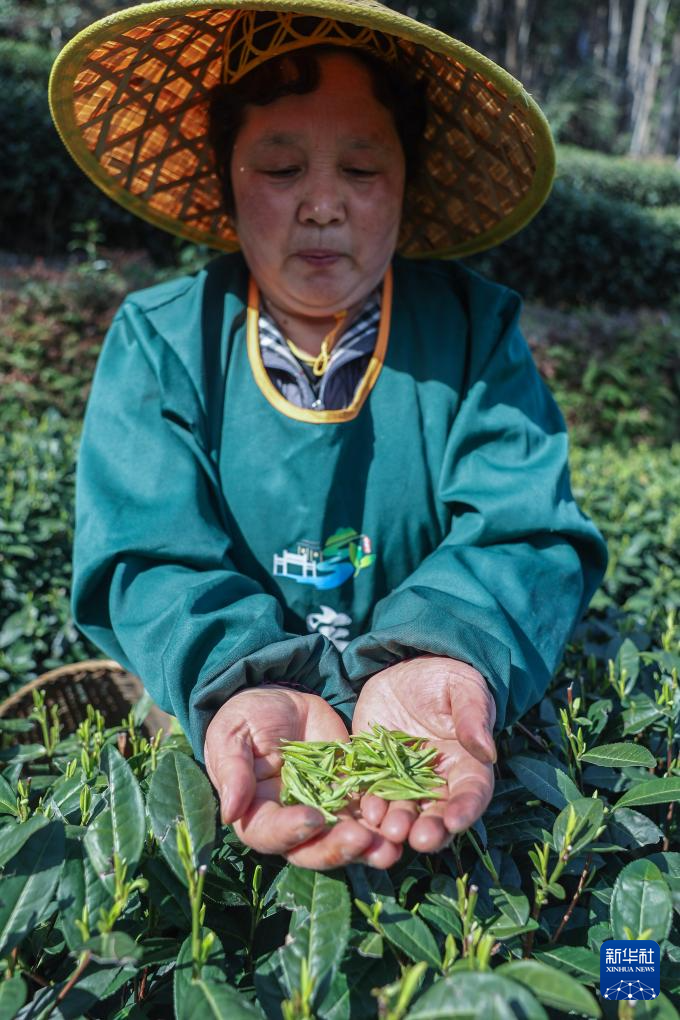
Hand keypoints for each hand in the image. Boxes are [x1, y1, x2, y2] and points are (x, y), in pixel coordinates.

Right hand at [204, 687, 401, 869]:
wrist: (281, 698)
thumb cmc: (246, 718)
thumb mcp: (232, 736)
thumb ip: (233, 771)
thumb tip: (230, 812)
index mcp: (258, 814)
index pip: (271, 835)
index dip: (291, 832)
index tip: (312, 818)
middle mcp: (293, 822)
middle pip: (313, 848)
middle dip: (338, 848)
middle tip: (363, 840)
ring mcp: (325, 809)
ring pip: (346, 838)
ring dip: (369, 845)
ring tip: (391, 846)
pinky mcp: (351, 792)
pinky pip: (370, 810)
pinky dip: (387, 818)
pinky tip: (404, 819)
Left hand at [352, 656, 495, 852]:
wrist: (406, 671)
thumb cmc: (445, 680)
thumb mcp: (464, 690)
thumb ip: (473, 718)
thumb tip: (487, 750)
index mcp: (467, 766)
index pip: (471, 794)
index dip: (465, 809)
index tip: (456, 821)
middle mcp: (436, 782)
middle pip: (436, 813)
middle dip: (429, 828)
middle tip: (419, 838)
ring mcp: (403, 781)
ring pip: (402, 811)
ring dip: (396, 824)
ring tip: (389, 829)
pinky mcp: (373, 772)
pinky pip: (370, 793)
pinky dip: (368, 806)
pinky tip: (365, 811)